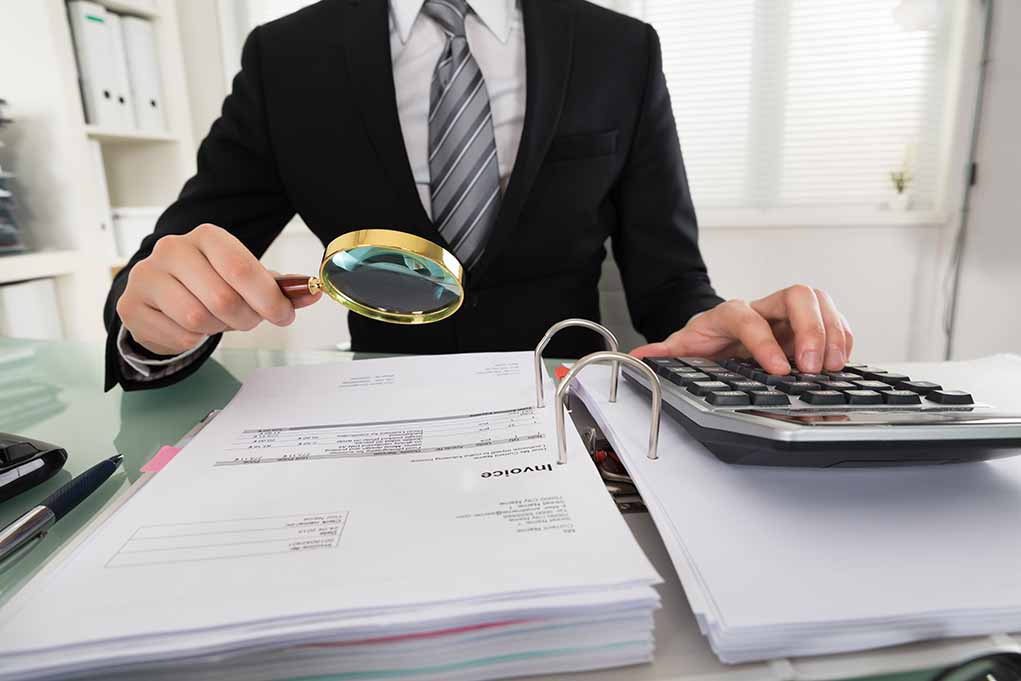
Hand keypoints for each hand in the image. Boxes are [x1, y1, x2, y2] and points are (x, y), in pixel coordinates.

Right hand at [116, 223, 320, 355]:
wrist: (160, 294)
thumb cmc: (209, 283)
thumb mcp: (245, 279)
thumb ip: (279, 287)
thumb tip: (314, 292)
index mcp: (206, 236)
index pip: (241, 269)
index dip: (268, 298)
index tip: (284, 316)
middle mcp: (172, 249)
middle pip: (222, 299)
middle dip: (246, 318)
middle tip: (249, 320)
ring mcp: (146, 276)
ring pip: (198, 319)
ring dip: (218, 329)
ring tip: (218, 320)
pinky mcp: (131, 306)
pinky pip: (178, 336)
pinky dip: (194, 340)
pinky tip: (192, 327)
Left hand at [631, 285, 852, 374]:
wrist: (719, 333)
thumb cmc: (706, 340)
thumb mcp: (683, 347)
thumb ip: (665, 353)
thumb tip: (640, 359)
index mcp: (730, 313)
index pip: (749, 317)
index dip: (765, 342)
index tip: (778, 369)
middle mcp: (763, 306)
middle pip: (795, 295)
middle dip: (810, 329)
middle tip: (812, 366)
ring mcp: (788, 314)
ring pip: (819, 301)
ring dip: (831, 333)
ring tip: (831, 367)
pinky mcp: (808, 324)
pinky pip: (833, 319)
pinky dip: (842, 337)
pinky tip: (841, 360)